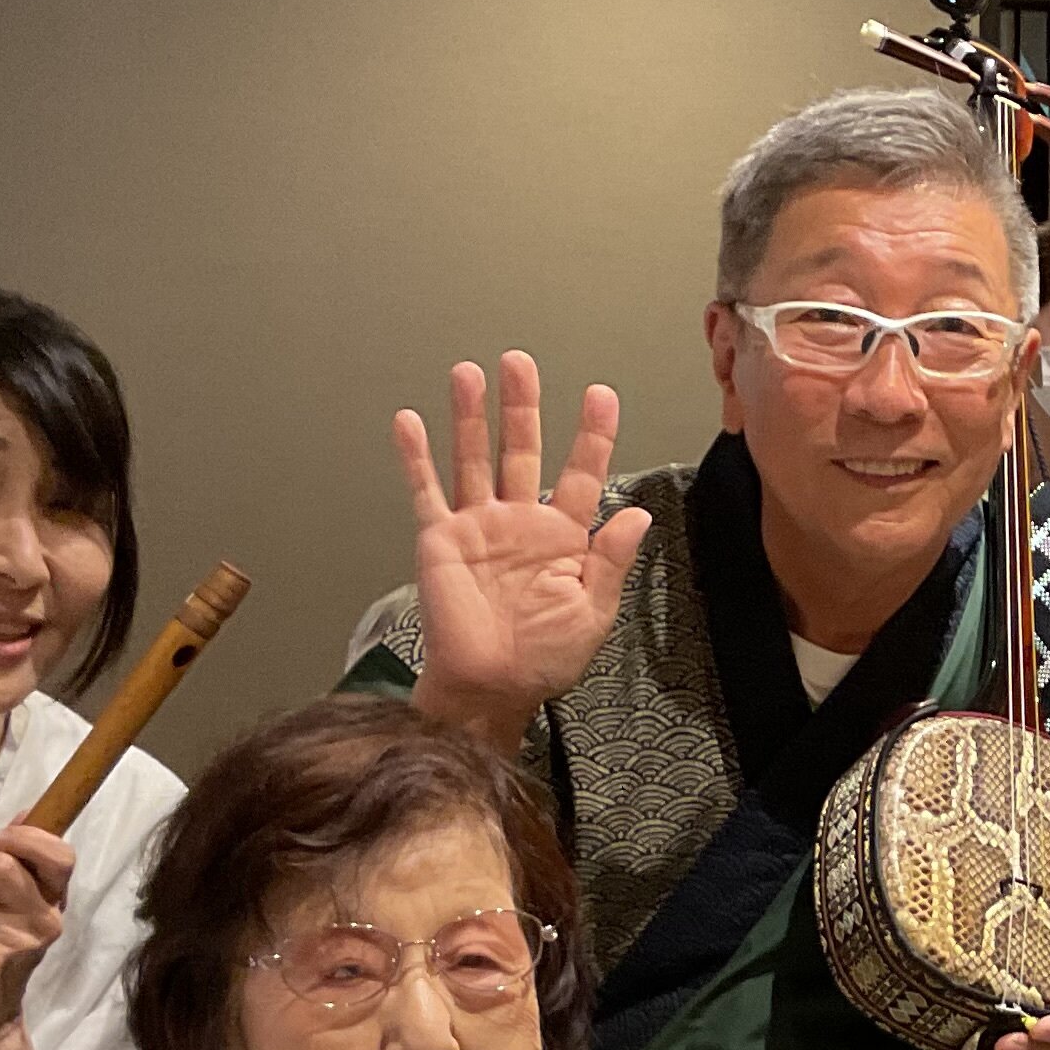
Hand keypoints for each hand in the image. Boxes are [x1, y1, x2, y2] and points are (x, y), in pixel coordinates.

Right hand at [393, 357, 652, 741]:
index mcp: (562, 537)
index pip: (580, 474)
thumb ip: (612, 560)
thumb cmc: (544, 659)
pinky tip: (410, 422)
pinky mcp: (441, 541)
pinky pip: (427, 492)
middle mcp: (519, 522)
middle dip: (521, 407)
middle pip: (521, 451)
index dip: (591, 435)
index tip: (601, 395)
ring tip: (469, 373)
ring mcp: (478, 527)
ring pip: (473, 459)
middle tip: (520, 363)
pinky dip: (416, 458)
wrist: (492, 687)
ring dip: (470, 417)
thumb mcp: (593, 610)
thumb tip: (639, 514)